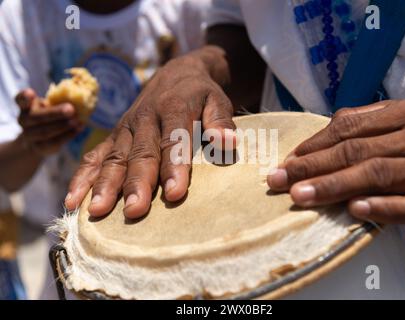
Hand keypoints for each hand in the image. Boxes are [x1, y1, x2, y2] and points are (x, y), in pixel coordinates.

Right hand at [16, 89, 82, 155]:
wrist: (39, 139)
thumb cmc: (49, 116)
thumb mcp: (51, 106)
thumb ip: (59, 102)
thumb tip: (81, 97)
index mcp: (26, 106)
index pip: (20, 100)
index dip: (25, 97)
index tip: (31, 93)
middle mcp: (24, 120)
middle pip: (37, 117)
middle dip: (55, 113)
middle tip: (71, 109)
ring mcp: (28, 135)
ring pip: (45, 132)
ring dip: (63, 126)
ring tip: (77, 121)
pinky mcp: (38, 147)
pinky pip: (52, 142)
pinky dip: (67, 136)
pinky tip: (78, 129)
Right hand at [65, 47, 235, 218]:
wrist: (176, 74)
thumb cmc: (200, 95)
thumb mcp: (218, 100)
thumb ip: (221, 121)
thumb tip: (227, 143)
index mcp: (173, 108)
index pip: (174, 140)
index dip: (175, 167)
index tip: (176, 193)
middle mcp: (145, 118)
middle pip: (140, 153)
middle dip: (136, 182)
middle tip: (134, 210)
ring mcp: (125, 128)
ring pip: (114, 157)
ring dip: (105, 184)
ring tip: (97, 212)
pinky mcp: (114, 136)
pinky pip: (94, 155)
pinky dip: (82, 177)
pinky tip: (73, 201)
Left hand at [267, 100, 404, 225]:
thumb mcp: (404, 125)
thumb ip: (366, 127)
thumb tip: (315, 143)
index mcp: (404, 112)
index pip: (348, 128)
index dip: (313, 145)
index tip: (286, 161)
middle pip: (355, 150)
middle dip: (312, 166)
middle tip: (278, 180)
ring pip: (376, 174)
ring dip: (334, 186)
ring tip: (300, 196)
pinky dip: (382, 207)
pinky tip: (355, 210)